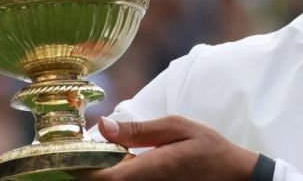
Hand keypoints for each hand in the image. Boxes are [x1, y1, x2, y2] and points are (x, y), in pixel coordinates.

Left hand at [80, 115, 258, 180]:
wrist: (231, 175)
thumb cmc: (207, 147)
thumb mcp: (176, 126)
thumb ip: (138, 129)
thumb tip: (104, 126)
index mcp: (149, 170)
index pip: (101, 179)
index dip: (79, 166)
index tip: (71, 147)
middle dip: (85, 166)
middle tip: (82, 145)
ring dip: (99, 171)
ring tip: (101, 151)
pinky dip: (114, 174)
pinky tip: (118, 161)